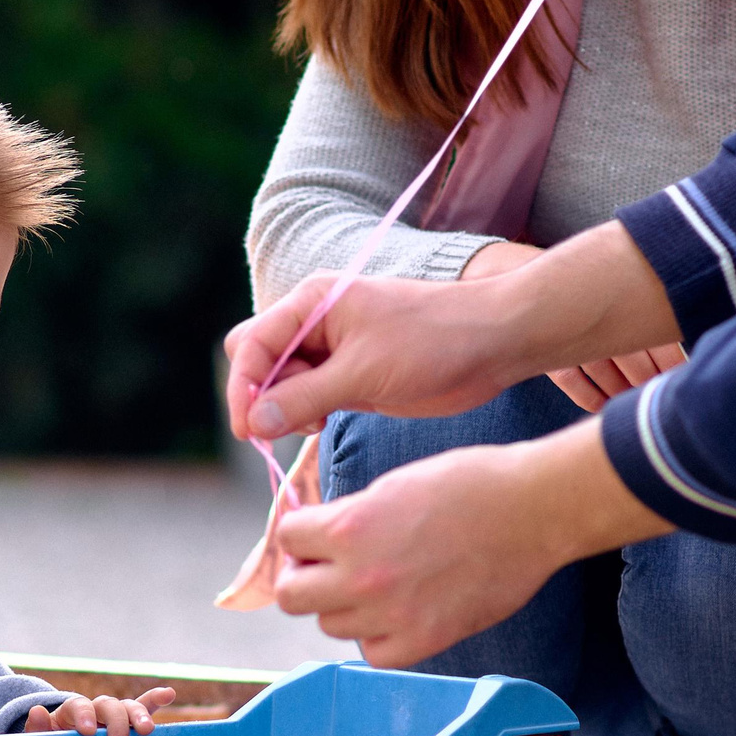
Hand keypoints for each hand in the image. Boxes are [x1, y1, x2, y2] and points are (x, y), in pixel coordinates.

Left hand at [27, 687, 175, 735]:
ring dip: (139, 715)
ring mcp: (114, 715)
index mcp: (72, 711)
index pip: (79, 706)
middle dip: (116, 723)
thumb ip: (37, 729)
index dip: (84, 715)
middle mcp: (96, 708)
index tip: (87, 732)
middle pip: (108, 705)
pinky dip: (155, 700)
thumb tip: (36, 711)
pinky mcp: (128, 723)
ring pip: (128, 707)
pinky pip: (144, 708)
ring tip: (147, 731)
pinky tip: (169, 693)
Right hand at [227, 222, 679, 442]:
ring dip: (286, 407)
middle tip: (284, 426)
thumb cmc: (434, 345)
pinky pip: (309, 392)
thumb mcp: (363, 376)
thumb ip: (303, 398)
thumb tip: (253, 421)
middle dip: (260, 395)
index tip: (249, 432)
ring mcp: (333, 345)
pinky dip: (307, 410)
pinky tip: (326, 420)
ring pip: (282, 380)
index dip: (242, 388)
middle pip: (258, 359)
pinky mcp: (351, 371)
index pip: (251, 345)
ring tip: (318, 421)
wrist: (494, 343)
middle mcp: (315, 319)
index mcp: (312, 303)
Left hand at [272, 422, 671, 665]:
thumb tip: (316, 537)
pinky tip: (398, 611)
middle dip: (305, 576)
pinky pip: (372, 653)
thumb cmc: (468, 484)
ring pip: (330, 625)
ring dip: (343, 606)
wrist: (532, 510)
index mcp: (349, 527)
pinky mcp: (425, 641)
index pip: (286, 539)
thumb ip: (348, 516)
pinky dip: (378, 636)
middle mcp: (361, 577)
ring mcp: (392, 615)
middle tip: (330, 566)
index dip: (300, 533)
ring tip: (377, 584)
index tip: (316, 534)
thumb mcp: (392, 486)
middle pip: (292, 596)